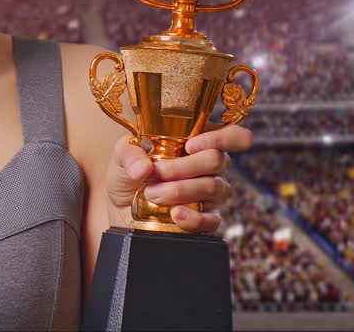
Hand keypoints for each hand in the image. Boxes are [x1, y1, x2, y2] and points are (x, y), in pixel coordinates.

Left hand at [105, 125, 253, 232]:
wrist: (121, 208)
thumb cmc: (129, 174)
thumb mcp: (122, 156)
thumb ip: (130, 153)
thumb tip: (144, 168)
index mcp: (198, 142)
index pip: (232, 135)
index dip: (220, 138)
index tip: (190, 145)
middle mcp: (211, 166)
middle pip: (217, 160)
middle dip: (182, 167)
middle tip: (154, 174)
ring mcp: (212, 194)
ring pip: (213, 187)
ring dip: (180, 190)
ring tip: (151, 193)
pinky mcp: (206, 219)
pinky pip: (212, 219)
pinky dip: (193, 217)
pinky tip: (174, 214)